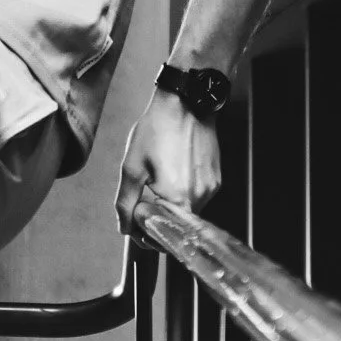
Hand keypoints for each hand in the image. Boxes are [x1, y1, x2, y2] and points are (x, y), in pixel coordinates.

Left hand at [115, 91, 221, 234]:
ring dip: (169, 204)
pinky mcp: (216, 179)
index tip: (134, 221)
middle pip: (174, 225)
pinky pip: (196, 196)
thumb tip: (124, 226)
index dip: (144, 233)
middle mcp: (199, 199)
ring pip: (185, 210)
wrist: (186, 103)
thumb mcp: (131, 167)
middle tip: (142, 199)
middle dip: (156, 217)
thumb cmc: (158, 130)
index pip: (161, 237)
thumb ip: (125, 202)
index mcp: (177, 200)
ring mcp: (210, 189)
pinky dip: (182, 191)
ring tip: (158, 178)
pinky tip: (173, 171)